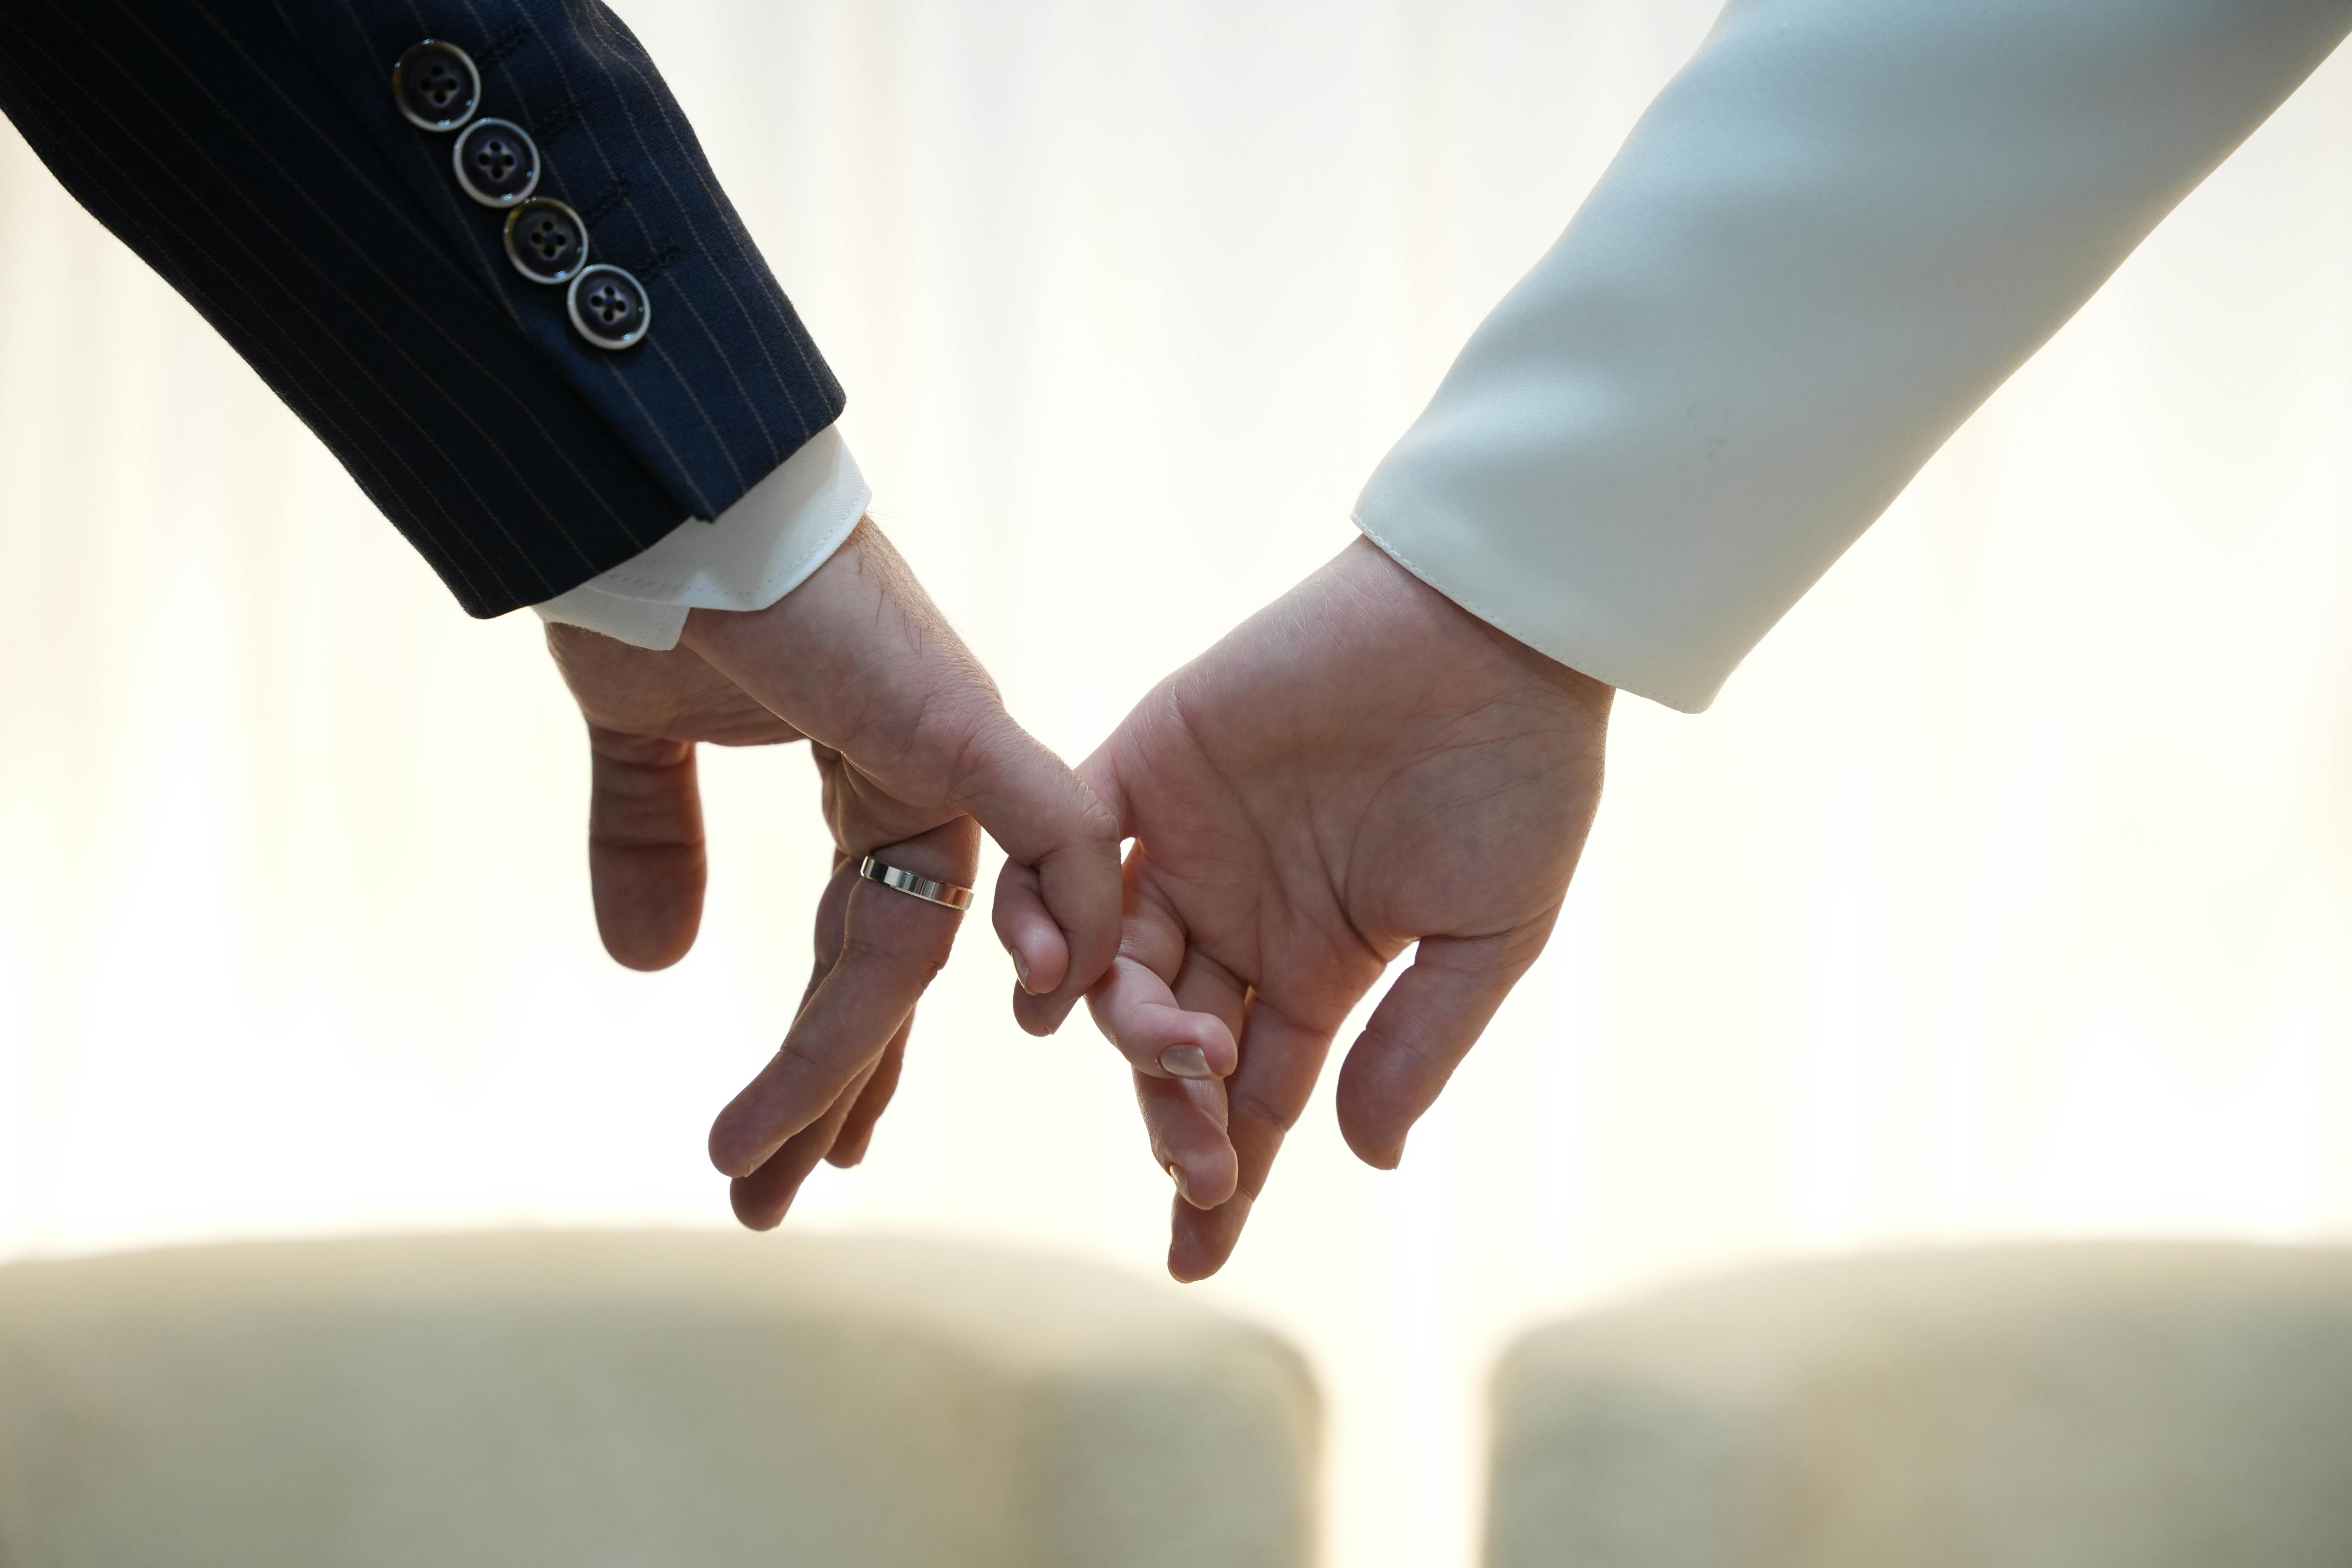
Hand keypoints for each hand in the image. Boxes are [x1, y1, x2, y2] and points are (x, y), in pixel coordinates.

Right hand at [547, 519, 1120, 1226]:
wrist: (648, 492)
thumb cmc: (650, 580)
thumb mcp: (641, 742)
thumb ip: (655, 842)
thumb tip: (655, 963)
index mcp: (864, 771)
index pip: (861, 940)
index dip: (834, 1047)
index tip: (796, 1136)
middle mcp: (922, 775)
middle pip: (890, 967)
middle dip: (832, 1087)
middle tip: (774, 1191)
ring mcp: (951, 752)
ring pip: (934, 943)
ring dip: (858, 1059)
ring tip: (793, 1166)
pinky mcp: (962, 725)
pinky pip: (1049, 835)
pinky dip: (1063, 916)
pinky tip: (1042, 1010)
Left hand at [1076, 538, 1611, 1279]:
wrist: (1493, 632)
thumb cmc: (1519, 777)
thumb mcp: (1490, 936)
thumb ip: (1417, 1044)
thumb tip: (1364, 1157)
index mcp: (1319, 963)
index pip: (1251, 1091)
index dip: (1224, 1174)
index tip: (1197, 1254)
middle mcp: (1240, 915)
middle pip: (1173, 1043)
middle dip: (1176, 1116)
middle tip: (1195, 1160)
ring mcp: (1187, 843)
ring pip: (1114, 966)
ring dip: (1123, 1029)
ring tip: (1158, 1056)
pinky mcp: (1147, 763)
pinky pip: (1068, 847)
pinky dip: (1050, 915)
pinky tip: (1055, 977)